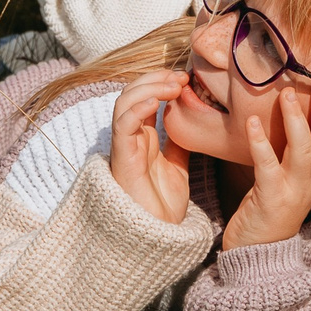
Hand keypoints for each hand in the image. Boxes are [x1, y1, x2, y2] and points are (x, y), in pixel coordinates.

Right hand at [109, 71, 192, 223]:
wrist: (157, 234)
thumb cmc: (163, 204)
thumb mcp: (178, 165)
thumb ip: (178, 142)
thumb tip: (189, 118)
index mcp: (144, 136)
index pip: (145, 96)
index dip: (162, 81)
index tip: (186, 77)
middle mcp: (131, 137)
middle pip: (132, 93)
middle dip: (155, 78)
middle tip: (181, 76)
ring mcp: (125, 146)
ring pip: (124, 103)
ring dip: (148, 88)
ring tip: (173, 86)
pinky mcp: (122, 157)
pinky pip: (123, 126)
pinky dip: (137, 109)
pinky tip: (156, 102)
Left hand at [222, 84, 310, 249]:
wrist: (257, 253)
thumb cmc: (273, 210)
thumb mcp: (295, 182)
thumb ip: (303, 157)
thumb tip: (303, 119)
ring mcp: (292, 191)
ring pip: (302, 151)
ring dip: (297, 121)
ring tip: (288, 95)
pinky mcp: (269, 198)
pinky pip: (267, 166)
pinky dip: (261, 143)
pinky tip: (252, 122)